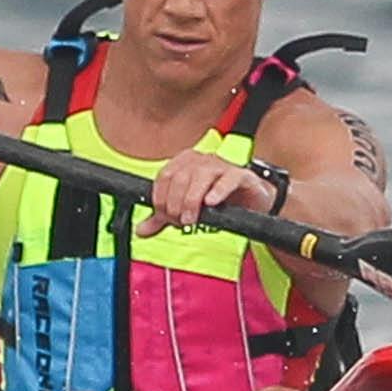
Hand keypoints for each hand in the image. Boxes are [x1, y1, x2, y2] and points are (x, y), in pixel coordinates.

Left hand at [142, 147, 286, 232]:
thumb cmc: (218, 201)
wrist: (251, 202)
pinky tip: (211, 203)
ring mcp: (222, 165)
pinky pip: (228, 179)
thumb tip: (140, 230)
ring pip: (201, 176)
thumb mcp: (186, 209)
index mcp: (185, 163)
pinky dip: (218, 191)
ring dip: (192, 200)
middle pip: (180, 177)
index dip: (161, 199)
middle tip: (180, 221)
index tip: (165, 217)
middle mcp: (202, 160)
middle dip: (175, 203)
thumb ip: (163, 218)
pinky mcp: (241, 175)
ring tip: (191, 219)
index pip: (164, 176)